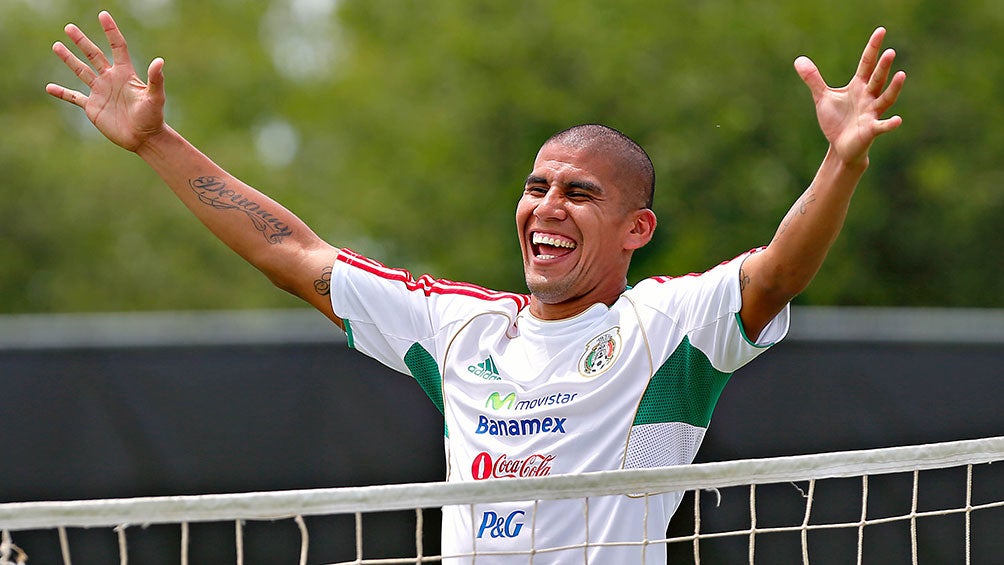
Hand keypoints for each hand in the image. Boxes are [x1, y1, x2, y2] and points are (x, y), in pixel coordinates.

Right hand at [46, 11, 165, 151]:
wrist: (144, 138)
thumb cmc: (153, 117)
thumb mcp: (155, 97)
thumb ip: (155, 79)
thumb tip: (159, 61)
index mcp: (125, 73)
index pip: (117, 46)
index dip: (110, 31)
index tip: (102, 15)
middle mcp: (111, 79)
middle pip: (94, 55)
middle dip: (82, 41)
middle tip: (69, 27)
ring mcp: (100, 92)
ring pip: (81, 71)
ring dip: (69, 59)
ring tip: (57, 45)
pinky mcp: (93, 106)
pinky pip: (74, 96)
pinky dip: (62, 93)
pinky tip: (49, 87)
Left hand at [794, 27, 905, 165]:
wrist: (839, 147)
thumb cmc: (836, 121)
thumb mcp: (822, 97)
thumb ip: (813, 79)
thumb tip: (799, 60)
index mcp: (859, 86)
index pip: (867, 63)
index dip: (872, 48)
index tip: (881, 30)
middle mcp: (869, 97)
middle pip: (877, 79)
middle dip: (883, 66)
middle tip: (889, 51)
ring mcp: (871, 113)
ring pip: (885, 99)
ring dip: (893, 88)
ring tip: (902, 75)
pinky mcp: (870, 130)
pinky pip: (882, 126)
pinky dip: (889, 124)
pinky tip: (897, 120)